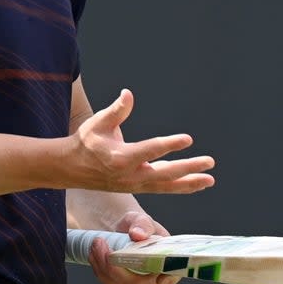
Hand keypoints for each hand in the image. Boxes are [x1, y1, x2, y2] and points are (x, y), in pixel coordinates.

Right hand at [71, 89, 214, 193]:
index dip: (170, 144)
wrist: (72, 168)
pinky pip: (162, 189)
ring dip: (189, 183)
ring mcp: (134, 185)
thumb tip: (128, 94)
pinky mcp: (137, 187)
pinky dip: (180, 187)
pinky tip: (196, 183)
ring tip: (209, 180)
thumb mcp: (98, 122)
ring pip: (166, 186)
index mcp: (120, 157)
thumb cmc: (87, 141)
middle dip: (188, 169)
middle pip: (164, 174)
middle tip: (209, 162)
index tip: (188, 139)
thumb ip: (116, 110)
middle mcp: (130, 175)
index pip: (150, 150)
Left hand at [88, 212, 179, 283]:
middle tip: (104, 247)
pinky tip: (94, 252)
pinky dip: (99, 269)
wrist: (121, 230)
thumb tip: (137, 234)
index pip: (172, 275)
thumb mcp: (141, 219)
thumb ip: (142, 224)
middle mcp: (153, 279)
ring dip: (104, 267)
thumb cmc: (137, 225)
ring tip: (96, 243)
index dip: (168, 279)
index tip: (159, 277)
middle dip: (118, 269)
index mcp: (166, 261)